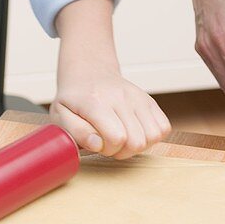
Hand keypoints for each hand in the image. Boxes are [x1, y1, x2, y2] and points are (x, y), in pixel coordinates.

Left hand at [50, 66, 170, 158]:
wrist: (89, 72)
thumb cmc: (73, 99)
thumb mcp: (60, 115)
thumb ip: (76, 132)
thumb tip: (97, 144)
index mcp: (96, 101)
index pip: (116, 138)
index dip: (108, 149)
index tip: (98, 143)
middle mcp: (121, 97)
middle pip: (137, 141)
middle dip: (122, 151)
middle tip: (109, 143)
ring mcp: (138, 97)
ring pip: (153, 136)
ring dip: (138, 145)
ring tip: (123, 138)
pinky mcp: (149, 100)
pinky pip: (164, 127)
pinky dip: (152, 136)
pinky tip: (135, 132)